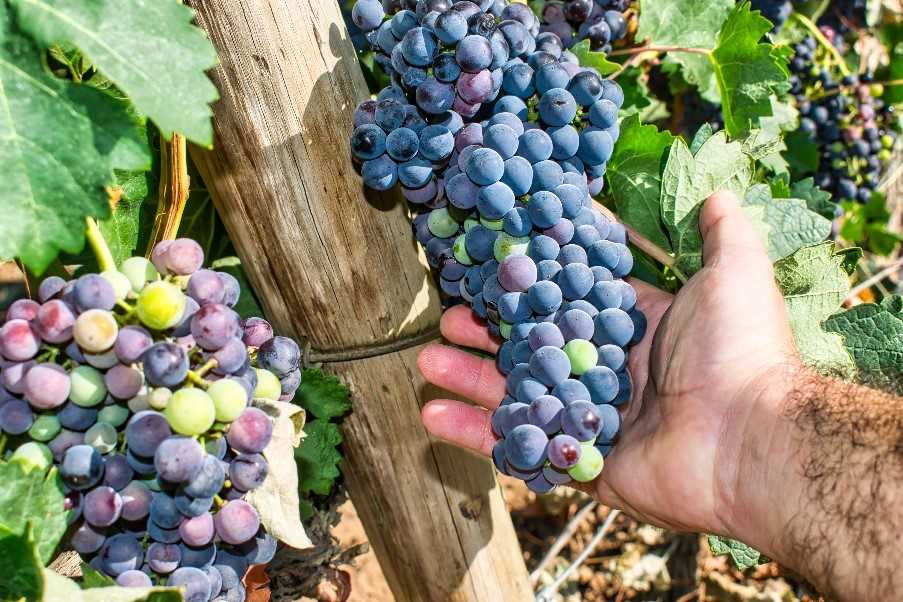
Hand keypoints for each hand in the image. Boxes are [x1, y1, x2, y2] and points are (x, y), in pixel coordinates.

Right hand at [418, 191, 799, 536]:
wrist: (750, 443)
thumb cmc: (738, 353)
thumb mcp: (734, 275)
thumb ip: (722, 235)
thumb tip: (718, 195)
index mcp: (638, 329)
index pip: (572, 300)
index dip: (534, 282)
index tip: (496, 261)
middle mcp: (612, 372)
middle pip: (535, 348)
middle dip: (490, 331)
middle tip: (449, 314)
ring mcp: (595, 420)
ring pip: (519, 395)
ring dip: (471, 378)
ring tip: (428, 359)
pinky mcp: (584, 464)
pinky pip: (523, 447)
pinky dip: (476, 434)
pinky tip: (434, 414)